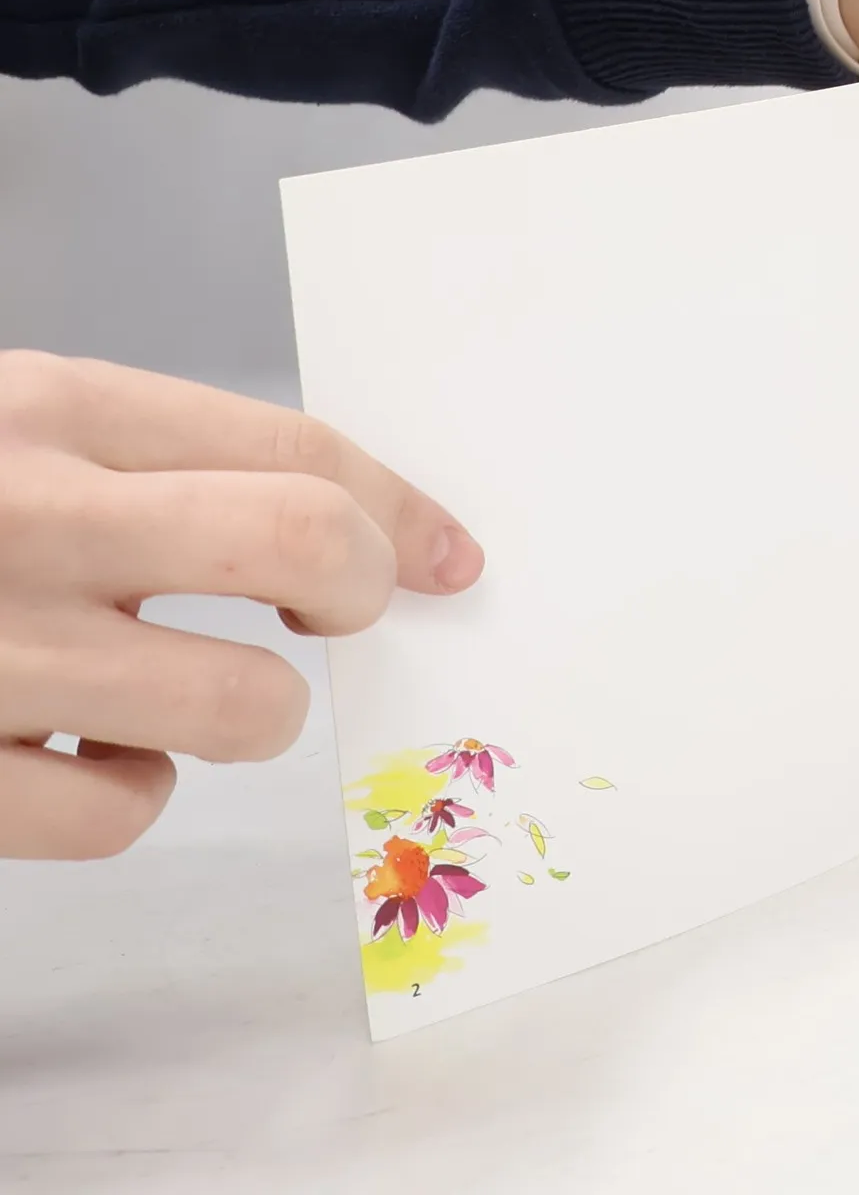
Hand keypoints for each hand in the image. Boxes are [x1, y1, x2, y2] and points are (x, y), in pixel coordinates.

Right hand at [0, 353, 481, 858]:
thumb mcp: (10, 430)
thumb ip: (147, 462)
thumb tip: (342, 528)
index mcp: (46, 410)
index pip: (293, 446)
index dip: (402, 506)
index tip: (450, 557)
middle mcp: (25, 519)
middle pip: (299, 541)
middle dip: (359, 586)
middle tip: (340, 616)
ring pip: (241, 709)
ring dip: (241, 714)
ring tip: (169, 690)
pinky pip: (120, 814)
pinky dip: (121, 794)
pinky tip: (64, 753)